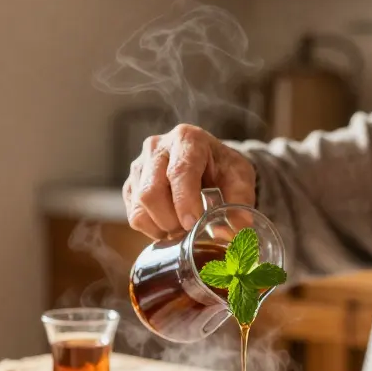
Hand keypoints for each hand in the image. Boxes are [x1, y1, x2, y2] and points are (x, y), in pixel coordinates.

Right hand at [123, 124, 255, 239]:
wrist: (207, 162)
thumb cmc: (222, 168)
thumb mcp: (240, 177)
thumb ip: (240, 201)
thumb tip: (236, 230)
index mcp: (187, 139)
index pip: (179, 172)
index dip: (184, 202)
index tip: (193, 224)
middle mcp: (157, 147)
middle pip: (151, 192)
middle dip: (171, 220)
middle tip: (190, 231)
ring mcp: (140, 165)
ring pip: (139, 206)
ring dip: (161, 227)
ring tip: (181, 229)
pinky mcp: (131, 184)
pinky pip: (133, 215)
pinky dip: (152, 228)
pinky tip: (169, 226)